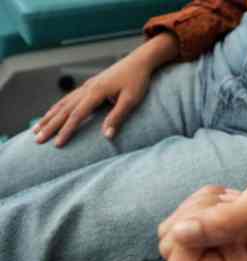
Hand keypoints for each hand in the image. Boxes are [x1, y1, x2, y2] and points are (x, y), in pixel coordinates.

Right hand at [33, 32, 178, 147]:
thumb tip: (106, 136)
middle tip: (37, 140)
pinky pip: (69, 98)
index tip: (56, 144)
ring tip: (37, 129)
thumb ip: (118, 117)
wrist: (139, 61)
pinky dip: (57, 107)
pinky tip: (52, 113)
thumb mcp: (131, 99)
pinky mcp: (90, 85)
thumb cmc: (138, 80)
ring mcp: (87, 85)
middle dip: (50, 126)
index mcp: (96, 92)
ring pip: (63, 103)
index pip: (77, 115)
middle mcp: (87, 88)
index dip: (66, 131)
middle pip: (64, 110)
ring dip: (49, 117)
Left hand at [159, 160, 246, 260]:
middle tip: (228, 204)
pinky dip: (205, 200)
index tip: (219, 213)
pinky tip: (233, 197)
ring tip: (234, 199)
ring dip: (200, 205)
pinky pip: (188, 216)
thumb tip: (179, 234)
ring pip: (177, 229)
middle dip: (193, 216)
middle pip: (172, 248)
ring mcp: (223, 251)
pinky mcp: (221, 233)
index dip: (189, 236)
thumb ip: (223, 222)